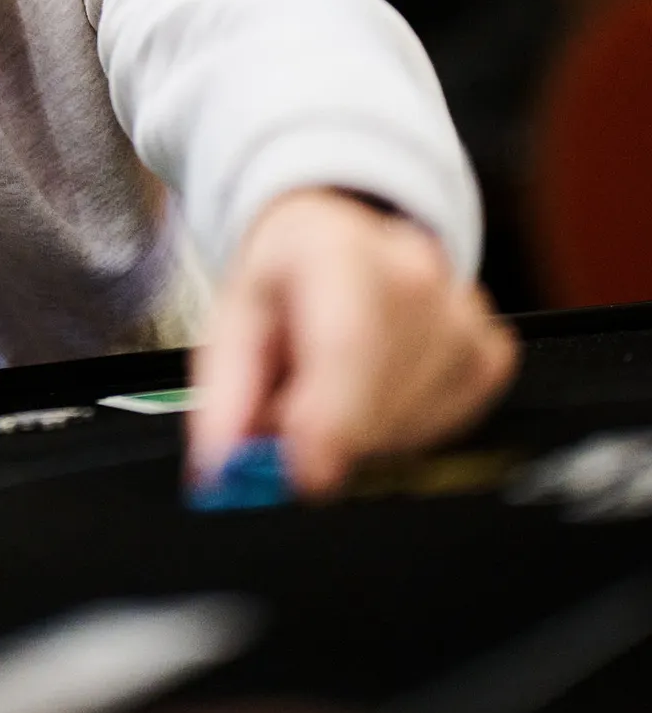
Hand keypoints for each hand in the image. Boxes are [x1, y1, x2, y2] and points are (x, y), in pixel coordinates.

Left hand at [189, 189, 517, 497]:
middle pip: (381, 396)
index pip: (348, 341)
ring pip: (412, 423)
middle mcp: (412, 269)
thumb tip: (222, 465)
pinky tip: (381, 390)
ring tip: (336, 385)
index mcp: (335, 246)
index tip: (304, 475)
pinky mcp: (490, 350)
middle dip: (330, 433)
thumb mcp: (234, 314)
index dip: (330, 420)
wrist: (345, 238)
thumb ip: (226, 392)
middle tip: (294, 411)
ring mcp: (462, 312)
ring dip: (365, 433)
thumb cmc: (289, 275)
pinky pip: (449, 425)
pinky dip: (408, 429)